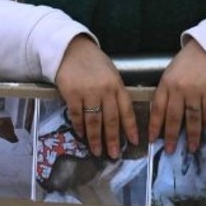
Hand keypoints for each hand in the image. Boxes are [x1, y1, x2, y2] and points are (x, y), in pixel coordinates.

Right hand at [54, 35, 138, 157]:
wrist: (72, 50)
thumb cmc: (94, 63)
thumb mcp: (111, 74)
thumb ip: (116, 93)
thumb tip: (119, 119)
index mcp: (117, 85)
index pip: (127, 110)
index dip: (130, 128)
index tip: (134, 142)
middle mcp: (105, 90)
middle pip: (110, 120)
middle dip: (113, 140)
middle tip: (114, 155)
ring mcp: (88, 92)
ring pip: (93, 121)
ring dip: (95, 139)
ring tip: (97, 152)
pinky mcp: (71, 94)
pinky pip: (77, 115)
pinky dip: (79, 127)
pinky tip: (81, 135)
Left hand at [150, 38, 205, 152]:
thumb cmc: (188, 63)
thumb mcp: (171, 74)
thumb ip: (167, 93)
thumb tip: (163, 117)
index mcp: (166, 83)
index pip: (157, 109)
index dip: (155, 126)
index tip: (153, 141)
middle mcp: (179, 89)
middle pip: (174, 117)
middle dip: (171, 136)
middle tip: (170, 151)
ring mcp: (196, 91)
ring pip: (192, 118)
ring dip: (192, 135)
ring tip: (192, 148)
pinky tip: (205, 129)